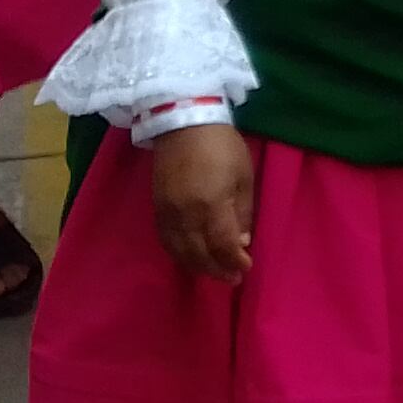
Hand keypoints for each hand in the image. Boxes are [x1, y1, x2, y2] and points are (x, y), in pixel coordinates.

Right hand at [147, 121, 256, 283]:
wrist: (183, 122)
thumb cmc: (223, 146)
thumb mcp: (244, 177)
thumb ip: (242, 213)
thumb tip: (242, 242)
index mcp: (210, 204)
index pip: (222, 245)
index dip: (234, 261)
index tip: (246, 269)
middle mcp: (185, 213)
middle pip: (198, 253)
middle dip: (217, 269)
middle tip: (233, 279)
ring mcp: (166, 211)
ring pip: (179, 250)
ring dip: (197, 265)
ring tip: (214, 273)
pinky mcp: (156, 206)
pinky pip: (165, 239)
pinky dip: (178, 253)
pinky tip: (189, 257)